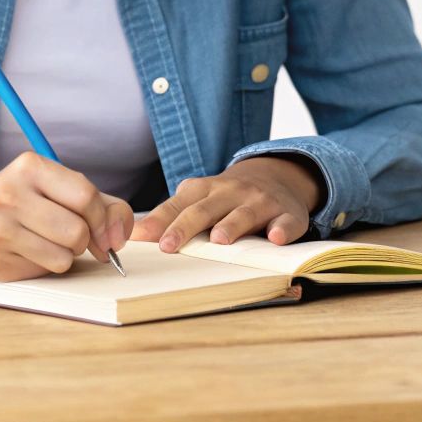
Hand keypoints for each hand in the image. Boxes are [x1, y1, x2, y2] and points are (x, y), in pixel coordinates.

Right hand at [0, 151, 132, 280]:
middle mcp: (8, 195)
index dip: (104, 220)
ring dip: (65, 256)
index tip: (105, 232)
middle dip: (84, 240)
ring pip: (63, 257)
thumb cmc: (19, 201)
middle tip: (72, 237)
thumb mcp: (56, 187)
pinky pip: (42, 272)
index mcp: (29, 167)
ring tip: (46, 242)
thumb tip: (120, 236)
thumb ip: (101, 203)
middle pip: (76, 231)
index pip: (86, 197)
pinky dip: (44, 266)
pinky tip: (26, 252)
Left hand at [130, 155, 325, 252]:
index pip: (179, 205)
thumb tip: (134, 236)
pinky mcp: (288, 213)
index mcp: (205, 189)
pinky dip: (281, 229)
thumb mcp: (199, 199)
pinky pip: (286, 221)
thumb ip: (171, 216)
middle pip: (206, 210)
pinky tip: (275, 238)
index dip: (161, 221)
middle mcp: (231, 192)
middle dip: (186, 227)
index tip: (143, 238)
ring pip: (244, 213)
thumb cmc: (227, 197)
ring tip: (219, 239)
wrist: (277, 175)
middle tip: (169, 245)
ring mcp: (261, 201)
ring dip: (231, 225)